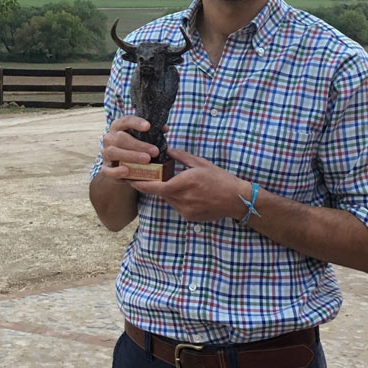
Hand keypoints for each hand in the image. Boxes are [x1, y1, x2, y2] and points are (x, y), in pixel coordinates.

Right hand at [101, 115, 159, 180]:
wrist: (121, 165)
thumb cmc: (134, 147)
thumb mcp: (142, 138)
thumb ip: (152, 132)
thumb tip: (164, 128)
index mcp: (118, 127)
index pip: (125, 121)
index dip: (136, 122)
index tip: (148, 126)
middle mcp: (109, 138)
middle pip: (121, 138)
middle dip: (139, 145)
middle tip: (155, 151)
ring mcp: (106, 153)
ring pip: (114, 152)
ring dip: (131, 156)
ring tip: (147, 160)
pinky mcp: (105, 168)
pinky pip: (107, 170)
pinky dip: (116, 171)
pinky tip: (127, 171)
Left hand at [130, 147, 249, 221]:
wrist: (235, 199)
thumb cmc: (220, 178)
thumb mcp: (200, 163)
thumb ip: (181, 156)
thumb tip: (167, 150)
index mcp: (184, 183)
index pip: (156, 186)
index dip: (141, 184)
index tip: (131, 179)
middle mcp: (182, 199)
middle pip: (161, 192)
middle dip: (156, 185)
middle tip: (151, 176)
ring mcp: (185, 210)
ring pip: (169, 199)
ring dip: (168, 191)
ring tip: (175, 182)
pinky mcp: (190, 217)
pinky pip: (177, 206)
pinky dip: (177, 198)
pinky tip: (188, 192)